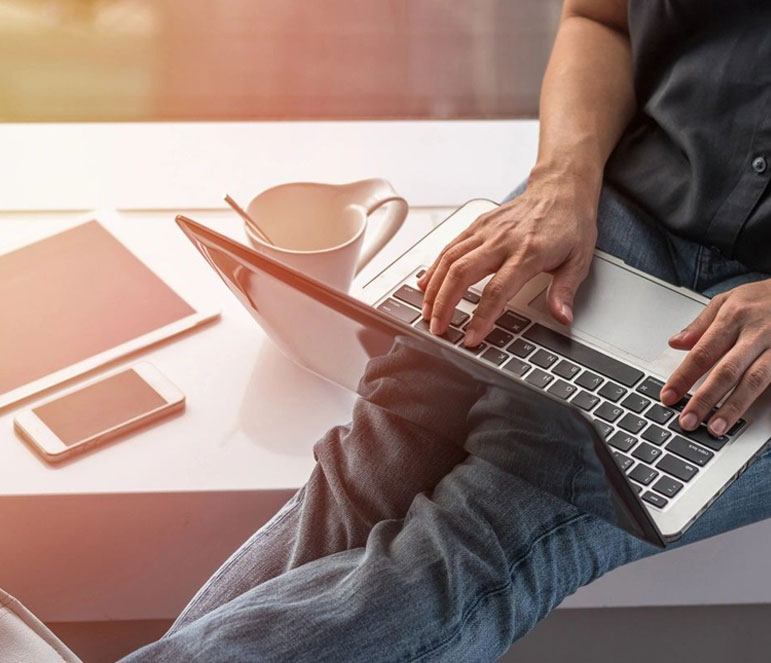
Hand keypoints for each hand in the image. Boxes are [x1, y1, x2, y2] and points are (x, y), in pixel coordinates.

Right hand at [417, 172, 597, 345]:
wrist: (560, 190)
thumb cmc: (569, 225)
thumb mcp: (579, 260)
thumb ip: (565, 291)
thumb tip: (562, 318)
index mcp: (528, 253)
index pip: (497, 290)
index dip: (482, 317)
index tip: (471, 336)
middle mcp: (502, 240)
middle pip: (462, 273)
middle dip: (444, 304)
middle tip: (438, 328)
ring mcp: (486, 230)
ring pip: (449, 259)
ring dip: (434, 288)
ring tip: (427, 312)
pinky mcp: (477, 224)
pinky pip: (450, 247)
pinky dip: (434, 267)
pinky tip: (426, 284)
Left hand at [661, 279, 770, 435]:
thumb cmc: (764, 297)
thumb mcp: (729, 299)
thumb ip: (701, 324)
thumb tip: (675, 343)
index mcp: (734, 317)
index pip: (702, 352)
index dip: (683, 377)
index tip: (668, 396)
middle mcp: (756, 334)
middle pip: (726, 371)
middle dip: (705, 399)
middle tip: (687, 420)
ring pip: (754, 381)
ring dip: (733, 407)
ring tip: (715, 428)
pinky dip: (763, 403)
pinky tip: (749, 420)